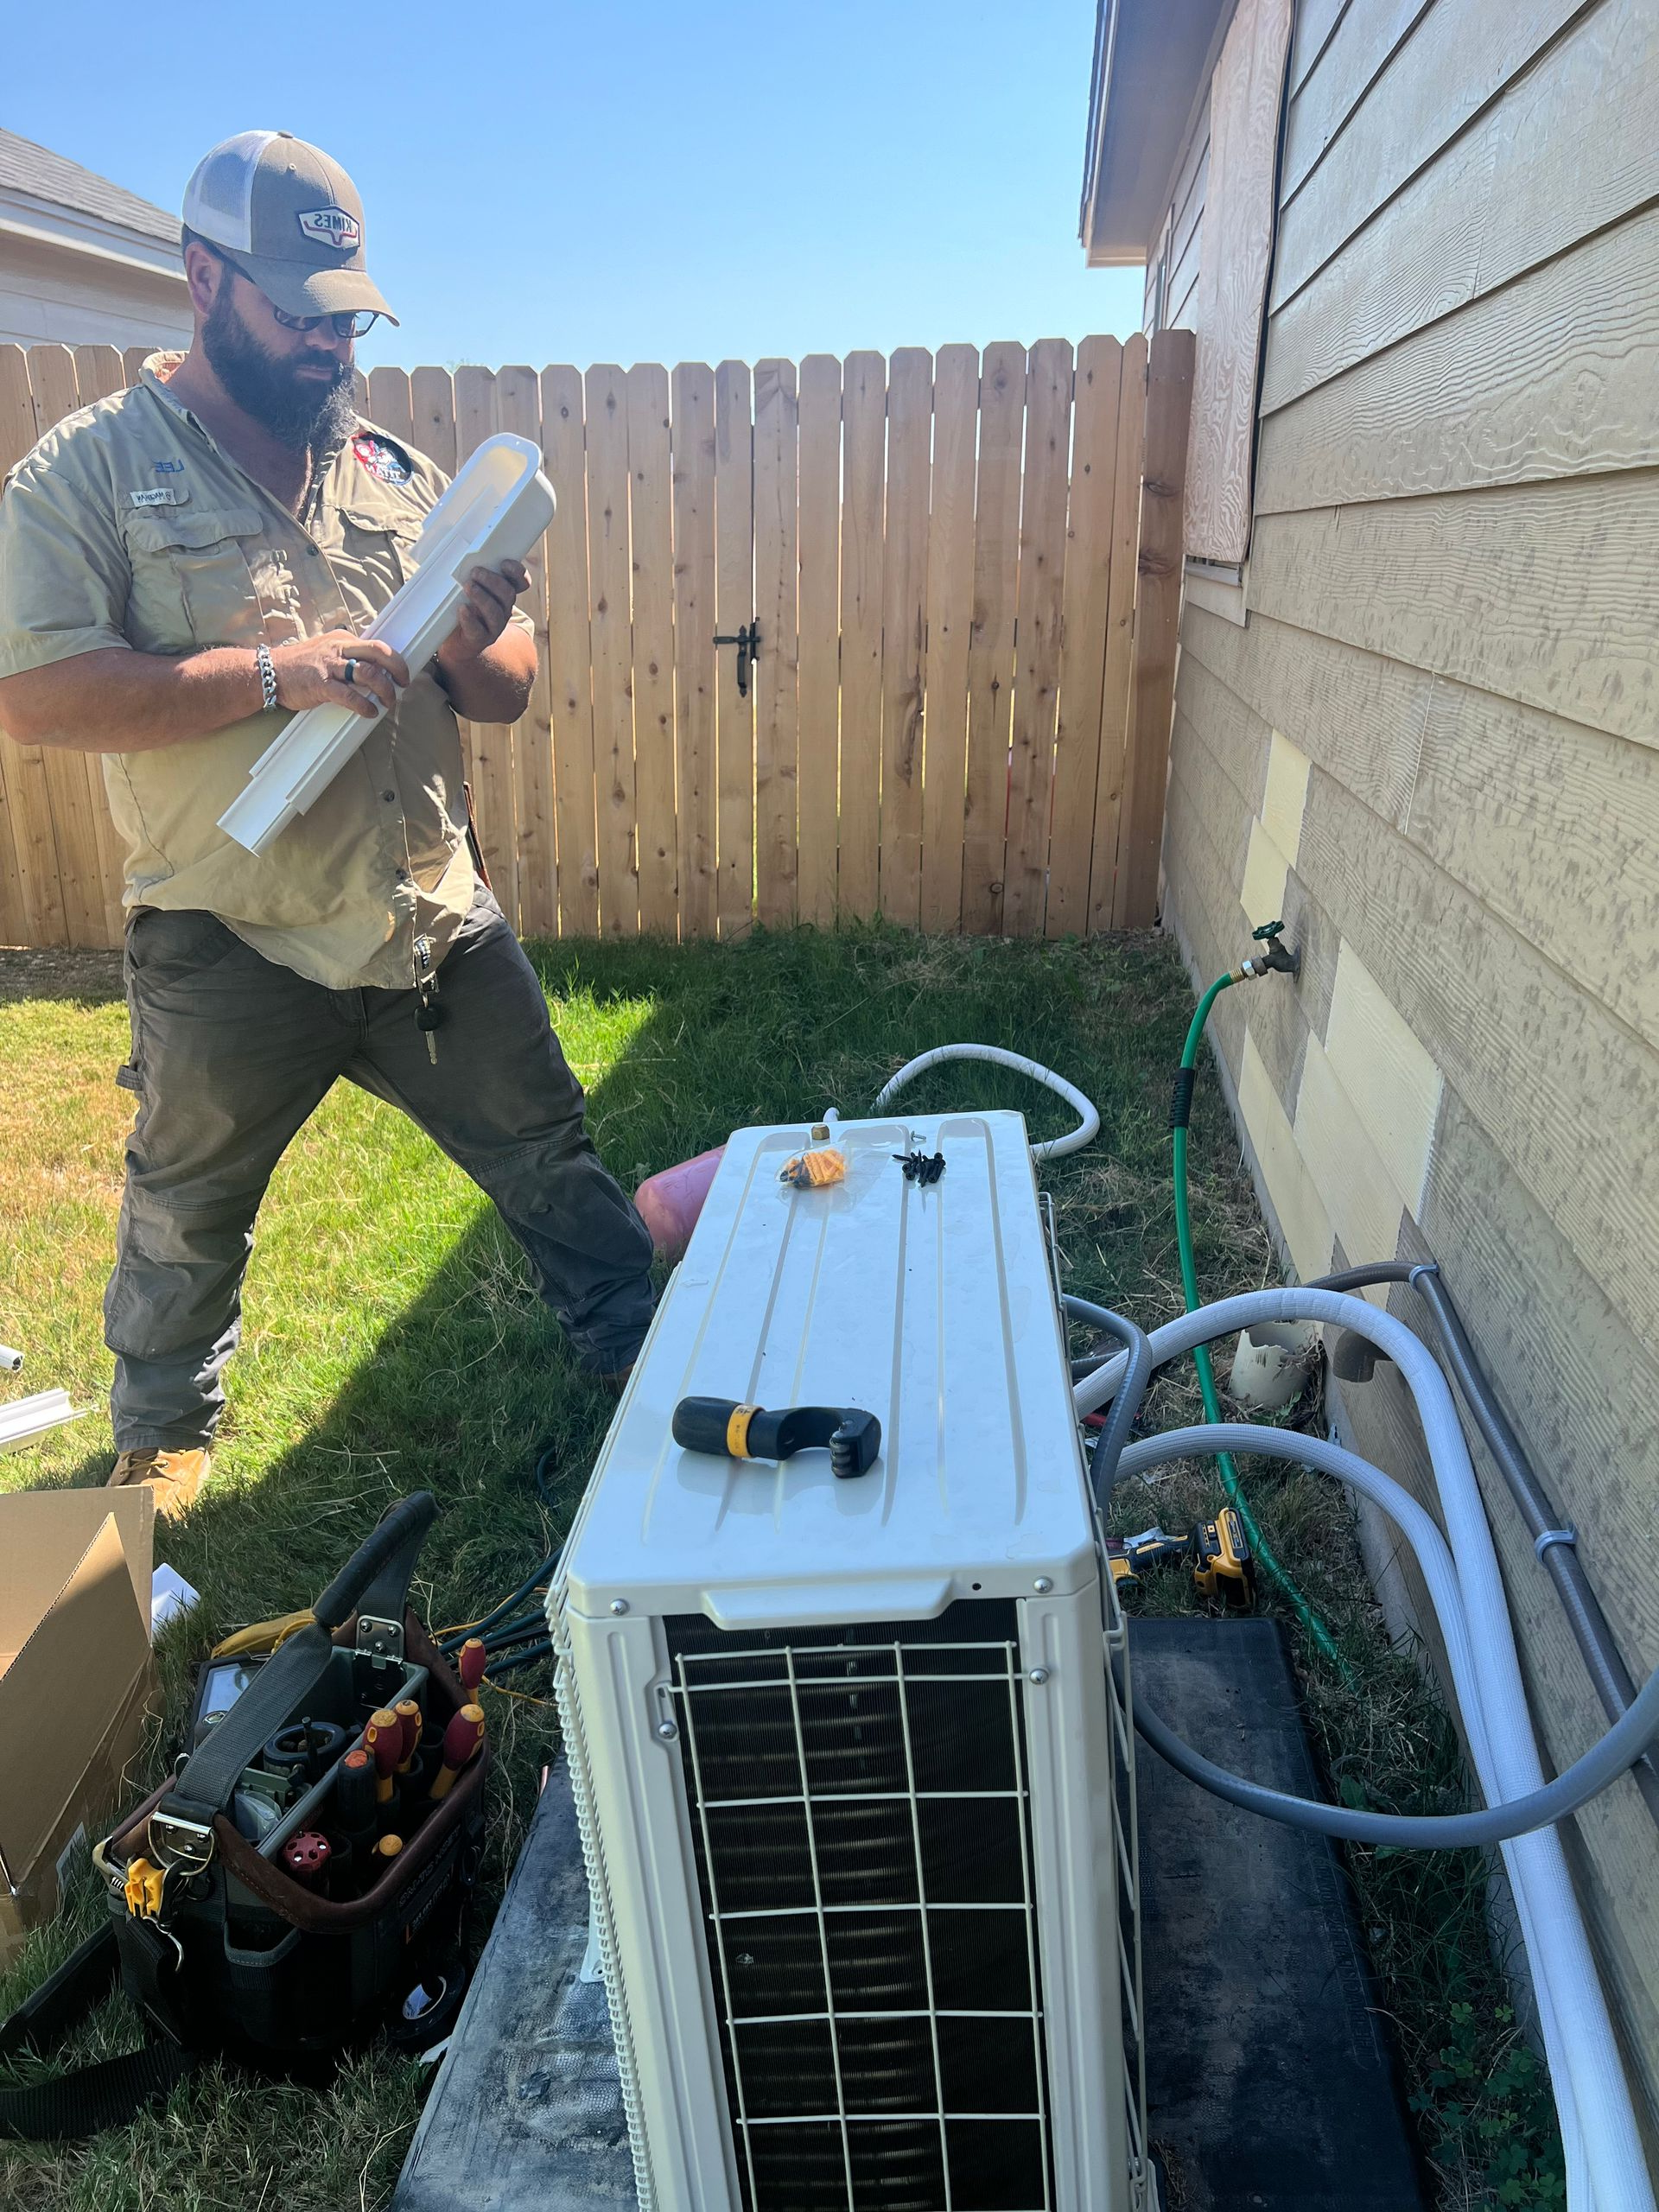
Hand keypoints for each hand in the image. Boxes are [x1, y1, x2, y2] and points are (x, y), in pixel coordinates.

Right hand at [268, 632, 409, 718]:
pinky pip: (349, 695)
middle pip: (378, 651)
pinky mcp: (321, 684)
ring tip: (388, 702)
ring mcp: (329, 666)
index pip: (377, 645)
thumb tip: (373, 670)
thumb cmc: (300, 667)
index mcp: (342, 639)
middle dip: (397, 668)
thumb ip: (348, 658)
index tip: (401, 675)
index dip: (394, 661)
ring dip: (384, 690)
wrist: (268, 673)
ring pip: (368, 673)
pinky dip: (364, 705)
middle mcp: (338, 648)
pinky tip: (369, 712)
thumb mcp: (326, 652)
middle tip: (404, 684)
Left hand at [438, 561, 529, 668]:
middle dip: (493, 581)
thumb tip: (461, 556)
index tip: (504, 563)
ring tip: (468, 587)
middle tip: (475, 572)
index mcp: (504, 594)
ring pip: (495, 612)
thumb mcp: (471, 588)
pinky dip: (470, 619)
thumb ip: (473, 575)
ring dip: (482, 597)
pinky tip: (462, 609)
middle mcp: (503, 609)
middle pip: (508, 594)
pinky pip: (478, 630)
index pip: (521, 582)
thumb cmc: (464, 607)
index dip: (517, 572)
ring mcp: (494, 626)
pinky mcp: (480, 639)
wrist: (458, 641)